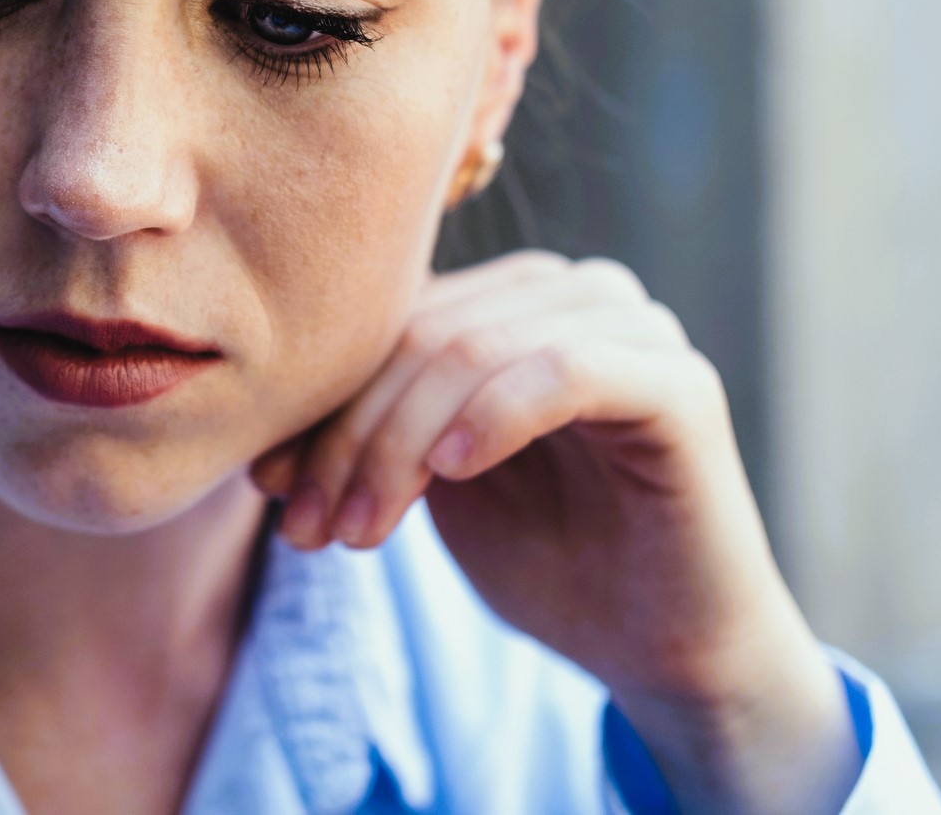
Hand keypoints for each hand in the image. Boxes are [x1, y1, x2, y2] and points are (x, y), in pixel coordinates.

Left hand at [250, 251, 860, 814]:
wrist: (665, 650)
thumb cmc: (550, 560)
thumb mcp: (434, 486)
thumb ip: (373, 432)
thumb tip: (262, 438)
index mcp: (514, 299)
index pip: (393, 323)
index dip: (321, 402)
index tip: (266, 486)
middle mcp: (575, 291)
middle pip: (424, 337)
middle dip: (349, 437)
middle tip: (305, 528)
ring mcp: (635, 328)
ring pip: (475, 352)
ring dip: (398, 447)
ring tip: (360, 532)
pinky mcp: (678, 384)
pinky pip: (565, 370)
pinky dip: (492, 417)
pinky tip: (451, 474)